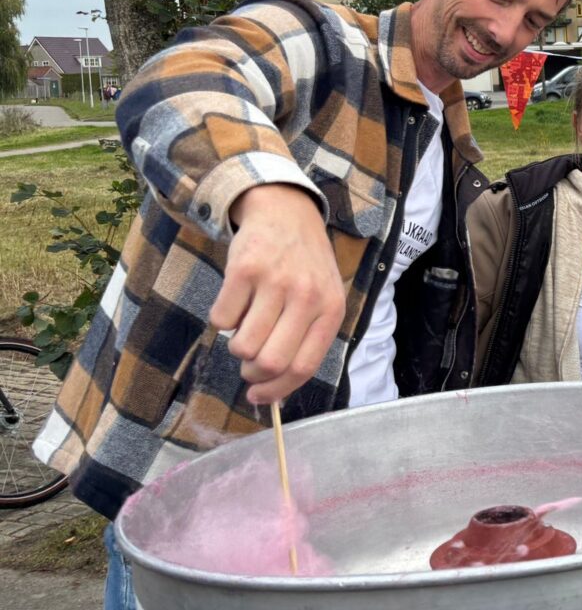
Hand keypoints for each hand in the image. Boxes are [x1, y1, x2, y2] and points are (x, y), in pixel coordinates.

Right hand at [212, 184, 346, 406]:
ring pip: (243, 345)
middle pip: (271, 362)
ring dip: (236, 347)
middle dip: (252, 372)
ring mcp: (276, 281)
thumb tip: (274, 393)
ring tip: (246, 327)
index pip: (303, 367)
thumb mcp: (322, 298)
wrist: (286, 212)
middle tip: (249, 363)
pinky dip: (222, 321)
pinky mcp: (245, 269)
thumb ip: (305, 339)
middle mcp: (307, 296)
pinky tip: (237, 302)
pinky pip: (221, 320)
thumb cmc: (304, 265)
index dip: (277, 391)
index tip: (258, 398)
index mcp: (331, 309)